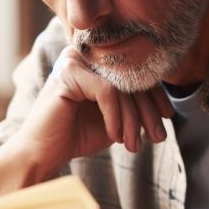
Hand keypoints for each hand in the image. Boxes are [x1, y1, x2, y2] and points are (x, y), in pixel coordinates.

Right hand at [0, 46, 173, 204]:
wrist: (41, 153)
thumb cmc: (75, 135)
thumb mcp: (114, 119)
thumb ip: (133, 106)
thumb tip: (167, 106)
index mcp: (95, 62)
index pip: (134, 72)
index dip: (154, 96)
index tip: (167, 117)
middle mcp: (85, 54)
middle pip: (130, 77)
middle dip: (147, 111)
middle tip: (157, 137)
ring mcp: (75, 60)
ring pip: (122, 86)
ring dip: (132, 120)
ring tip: (133, 144)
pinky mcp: (69, 72)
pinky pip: (107, 92)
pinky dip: (115, 117)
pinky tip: (115, 136)